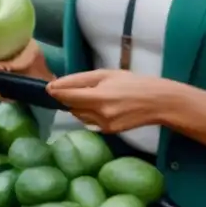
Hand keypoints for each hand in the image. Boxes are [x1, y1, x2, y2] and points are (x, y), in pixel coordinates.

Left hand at [47, 69, 171, 133]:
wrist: (156, 102)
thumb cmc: (131, 82)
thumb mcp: (106, 74)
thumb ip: (80, 80)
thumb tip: (58, 85)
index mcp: (99, 96)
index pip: (68, 96)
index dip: (56, 91)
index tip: (49, 87)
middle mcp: (100, 114)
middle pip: (71, 107)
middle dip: (69, 98)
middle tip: (75, 88)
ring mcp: (104, 125)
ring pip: (79, 116)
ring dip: (79, 106)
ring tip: (93, 96)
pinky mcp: (109, 132)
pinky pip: (90, 122)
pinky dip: (90, 114)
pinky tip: (102, 106)